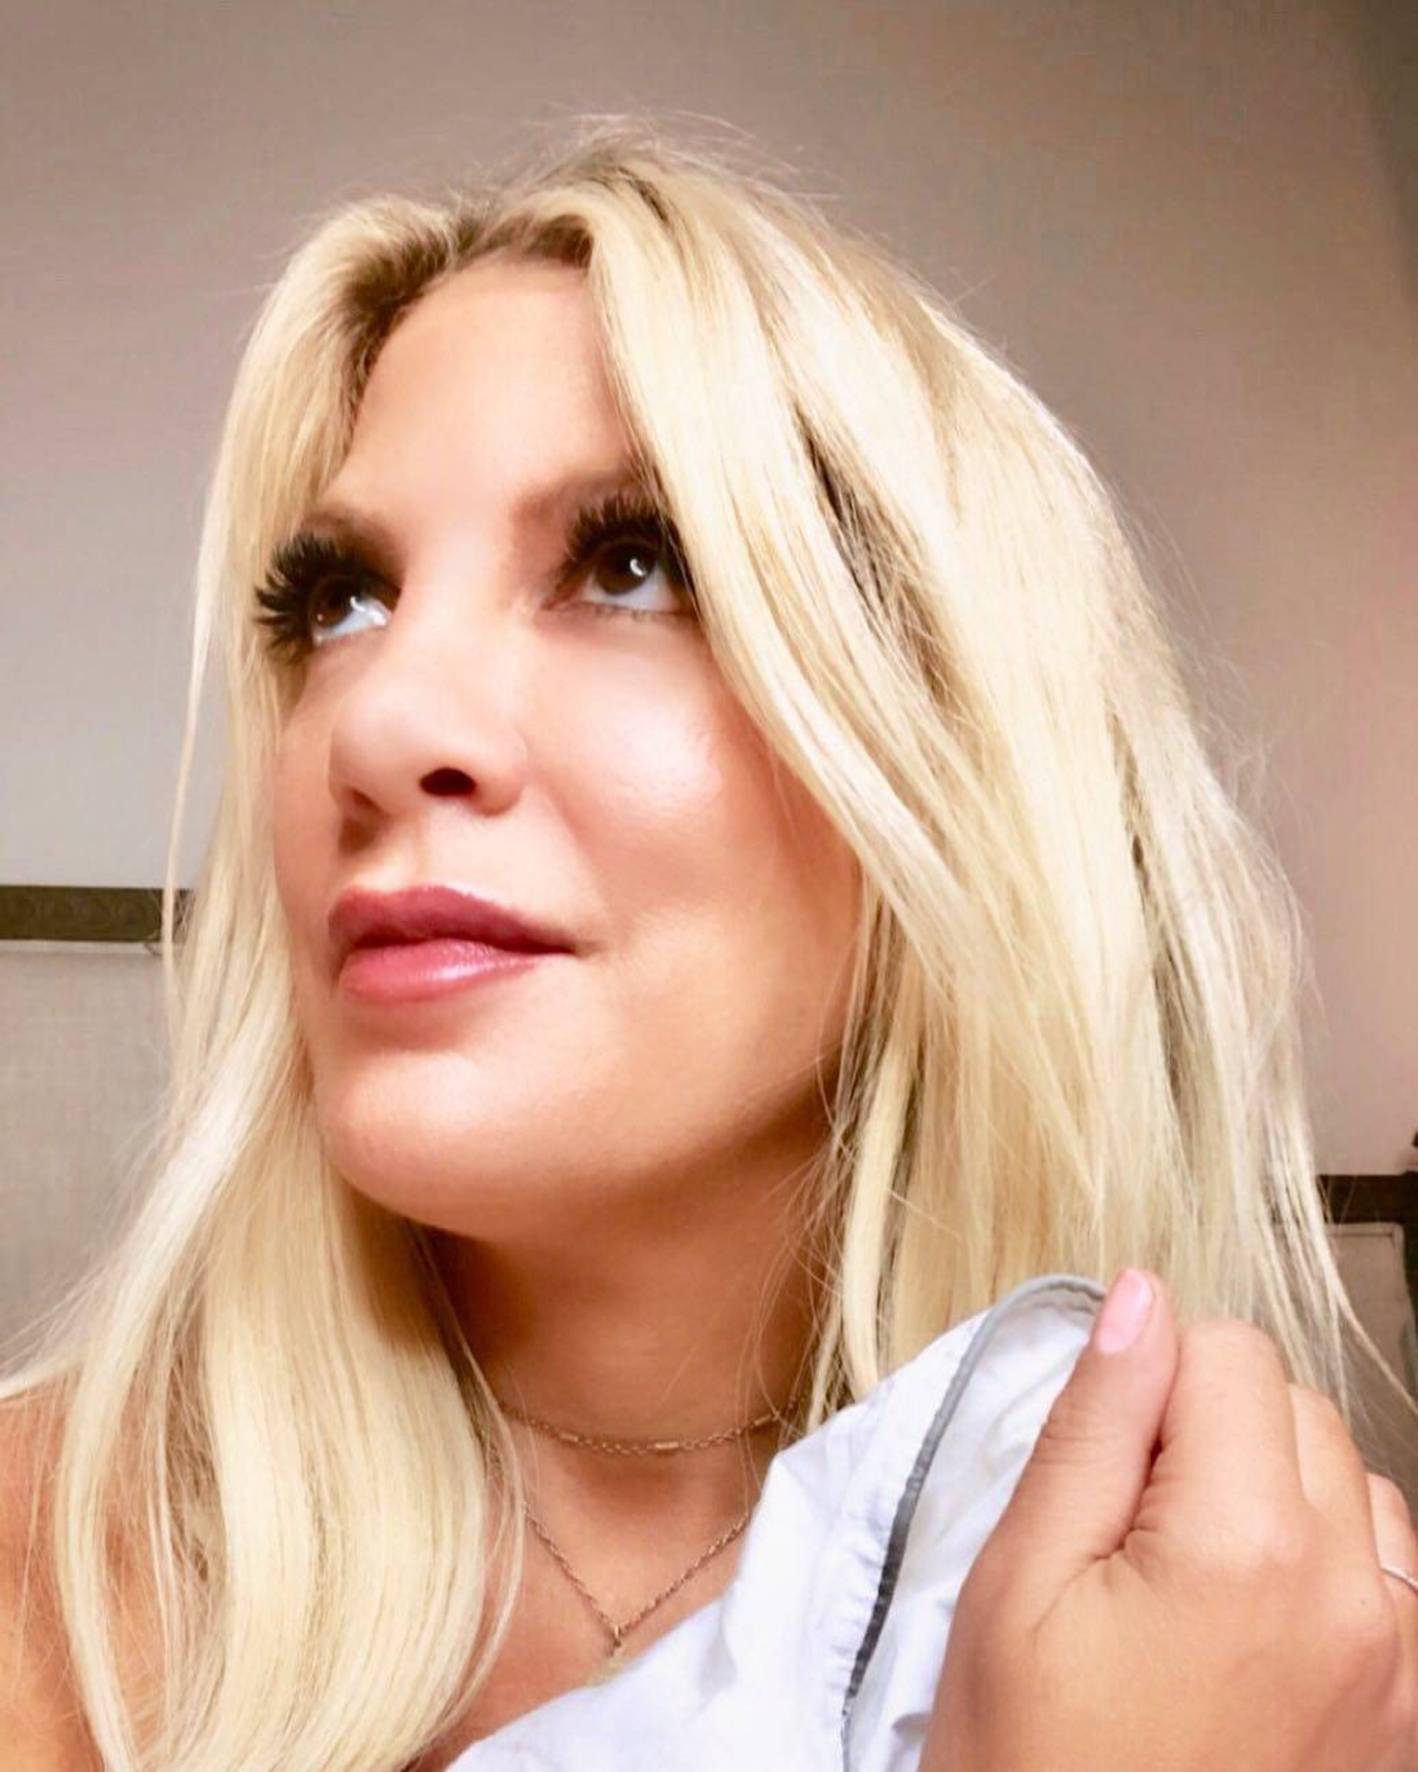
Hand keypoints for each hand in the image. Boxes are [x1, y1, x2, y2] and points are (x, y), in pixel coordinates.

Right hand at [923, 1268, 1417, 1771]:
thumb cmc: (1032, 1764)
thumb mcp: (1021, 1580)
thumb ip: (1095, 1424)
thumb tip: (1140, 1298)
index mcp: (1247, 1547)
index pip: (1227, 1350)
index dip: (1147, 1384)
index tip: (1100, 1465)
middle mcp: (1355, 1594)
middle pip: (1294, 1405)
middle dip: (1209, 1429)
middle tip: (1125, 1531)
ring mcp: (1399, 1660)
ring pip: (1349, 1477)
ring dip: (1272, 1488)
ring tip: (1184, 1577)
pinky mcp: (1408, 1711)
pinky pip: (1389, 1567)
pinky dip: (1323, 1558)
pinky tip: (1246, 1620)